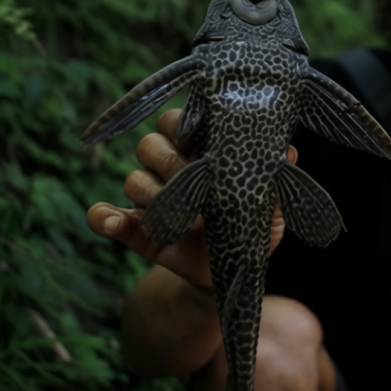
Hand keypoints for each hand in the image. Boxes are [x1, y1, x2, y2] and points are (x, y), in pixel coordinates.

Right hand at [85, 109, 295, 288]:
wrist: (230, 269)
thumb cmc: (251, 226)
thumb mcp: (270, 206)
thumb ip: (275, 180)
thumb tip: (287, 152)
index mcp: (199, 151)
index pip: (179, 121)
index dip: (185, 126)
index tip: (200, 143)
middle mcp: (167, 167)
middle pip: (150, 145)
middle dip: (171, 162)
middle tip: (196, 183)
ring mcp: (148, 198)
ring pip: (134, 179)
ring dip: (157, 199)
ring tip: (188, 222)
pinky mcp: (133, 228)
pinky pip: (103, 216)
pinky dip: (104, 218)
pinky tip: (116, 224)